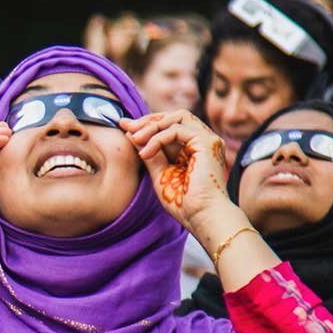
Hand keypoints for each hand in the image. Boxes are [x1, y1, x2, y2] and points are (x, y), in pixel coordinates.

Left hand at [126, 109, 230, 224]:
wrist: (201, 217)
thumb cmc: (183, 203)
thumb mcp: (160, 174)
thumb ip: (150, 154)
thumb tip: (132, 134)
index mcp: (194, 148)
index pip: (170, 125)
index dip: (148, 124)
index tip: (124, 127)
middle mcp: (203, 141)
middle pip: (175, 116)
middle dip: (148, 120)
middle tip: (127, 127)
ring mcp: (208, 140)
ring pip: (177, 117)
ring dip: (152, 126)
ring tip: (135, 140)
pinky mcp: (207, 142)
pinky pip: (177, 129)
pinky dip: (158, 138)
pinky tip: (146, 153)